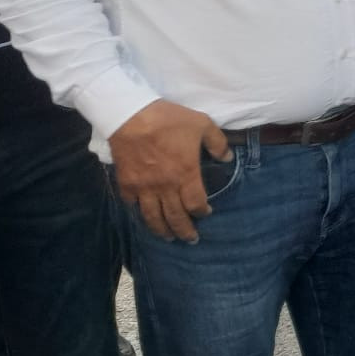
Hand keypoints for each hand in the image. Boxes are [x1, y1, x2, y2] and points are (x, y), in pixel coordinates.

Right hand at [110, 99, 229, 243]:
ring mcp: (143, 187)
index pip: (196, 204)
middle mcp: (165, 187)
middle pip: (175, 217)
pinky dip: (138, 211)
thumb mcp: (202, 124)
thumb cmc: (169, 119)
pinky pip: (132, 204)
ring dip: (161, 230)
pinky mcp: (126, 183)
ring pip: (152, 217)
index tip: (206, 213)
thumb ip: (218, 143)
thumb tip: (228, 158)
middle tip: (190, 240)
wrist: (131, 115)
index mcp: (186, 175)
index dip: (202, 212)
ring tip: (168, 238)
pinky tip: (143, 214)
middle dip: (184, 231)